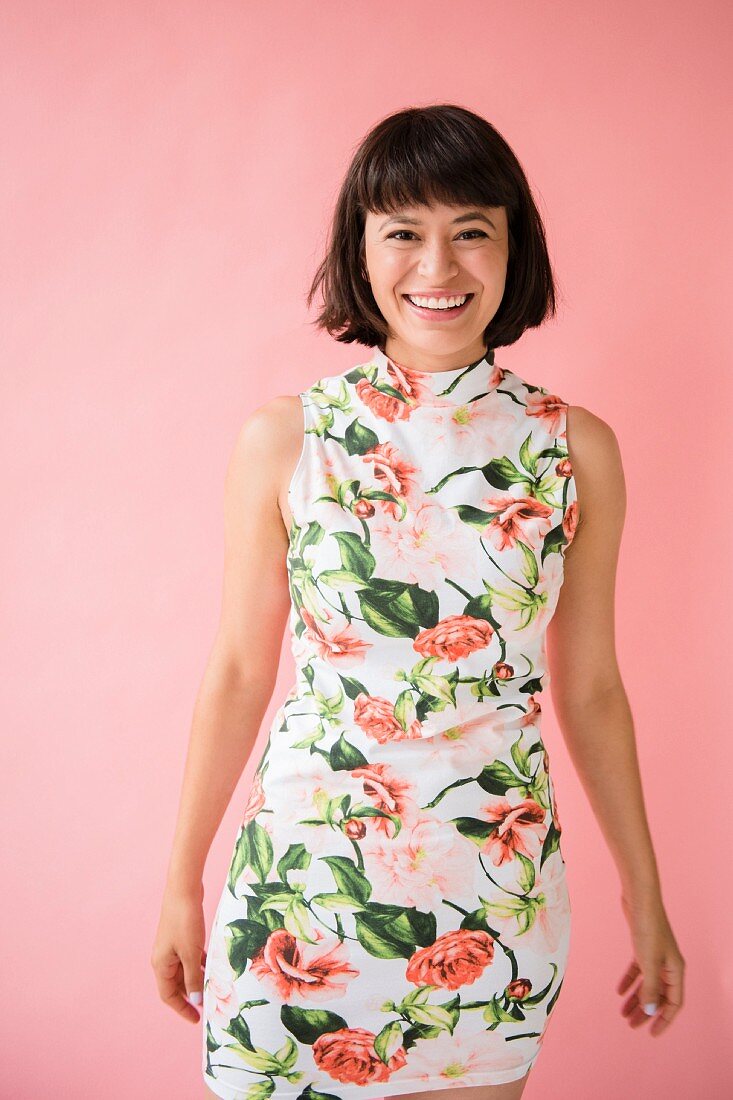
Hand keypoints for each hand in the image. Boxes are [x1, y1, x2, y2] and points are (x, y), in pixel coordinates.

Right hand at [151, 882, 206, 1023]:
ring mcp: (171, 947)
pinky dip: (199, 965)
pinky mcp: (181, 936)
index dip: (181, 1009)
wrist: (184, 889)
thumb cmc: (185, 921)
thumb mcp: (191, 953)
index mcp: (160, 965)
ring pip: (184, 970)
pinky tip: (212, 966)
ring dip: (197, 979)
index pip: (168, 995)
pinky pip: (189, 958)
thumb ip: (193, 978)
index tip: (196, 1020)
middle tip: (210, 1005)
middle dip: (192, 995)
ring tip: (214, 988)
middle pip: (176, 984)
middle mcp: (163, 958)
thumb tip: (195, 1001)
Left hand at [617, 891, 684, 1034]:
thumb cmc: (648, 928)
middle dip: (647, 1013)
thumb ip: (650, 988)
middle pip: (659, 996)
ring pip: (647, 984)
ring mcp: (656, 956)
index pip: (674, 1003)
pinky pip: (638, 971)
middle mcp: (668, 965)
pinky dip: (630, 982)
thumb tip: (650, 1012)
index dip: (665, 1020)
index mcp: (675, 970)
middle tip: (632, 1026)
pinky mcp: (643, 947)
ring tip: (623, 1014)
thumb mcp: (649, 962)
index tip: (652, 1033)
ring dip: (636, 999)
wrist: (640, 899)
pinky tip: (619, 991)